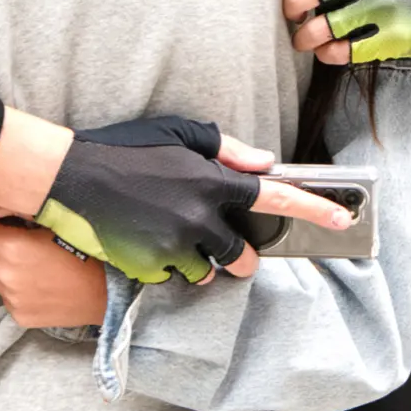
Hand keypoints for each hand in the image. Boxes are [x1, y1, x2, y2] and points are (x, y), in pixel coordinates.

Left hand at [0, 216, 108, 327]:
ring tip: (27, 264)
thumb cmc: (83, 250)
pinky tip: (35, 283)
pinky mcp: (18, 315)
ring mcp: (10, 298)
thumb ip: (18, 211)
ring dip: (0, 267)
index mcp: (12, 246)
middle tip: (16, 243)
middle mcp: (5, 274)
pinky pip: (4, 296)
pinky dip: (13, 288)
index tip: (2, 226)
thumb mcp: (55, 222)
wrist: (104, 293)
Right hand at [36, 115, 351, 284]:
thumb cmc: (126, 148)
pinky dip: (170, 266)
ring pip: (207, 271)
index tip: (341, 219)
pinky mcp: (148, 267)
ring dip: (201, 260)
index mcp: (211, 181)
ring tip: (173, 233)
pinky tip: (150, 240)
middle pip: (242, 254)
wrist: (69, 177)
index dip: (312, 208)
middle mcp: (197, 218)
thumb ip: (227, 150)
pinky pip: (174, 277)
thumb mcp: (180, 134)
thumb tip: (264, 163)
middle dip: (241, 255)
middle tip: (227, 242)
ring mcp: (172, 247)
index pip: (275, 197)